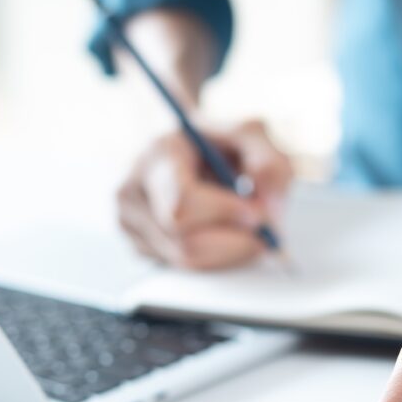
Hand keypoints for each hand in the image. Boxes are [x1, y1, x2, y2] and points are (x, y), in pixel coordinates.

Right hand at [116, 120, 292, 269]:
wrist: (190, 150)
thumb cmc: (219, 142)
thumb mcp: (252, 135)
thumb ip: (271, 163)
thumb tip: (270, 209)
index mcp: (156, 157)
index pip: (182, 205)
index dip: (225, 215)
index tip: (258, 213)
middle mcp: (133, 192)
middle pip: (186, 243)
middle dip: (236, 242)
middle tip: (266, 232)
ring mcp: (131, 224)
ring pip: (188, 259)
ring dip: (230, 250)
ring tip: (246, 225)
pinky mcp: (140, 246)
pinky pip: (185, 266)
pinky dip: (216, 255)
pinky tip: (222, 231)